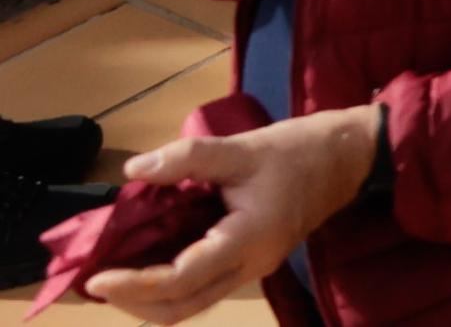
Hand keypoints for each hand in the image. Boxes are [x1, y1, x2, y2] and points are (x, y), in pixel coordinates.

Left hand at [84, 102, 384, 317]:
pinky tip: (149, 265)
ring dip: (150, 300)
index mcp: (248, 240)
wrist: (350, 157)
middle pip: (183, 309)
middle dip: (135, 304)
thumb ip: (189, 157)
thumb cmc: (299, 150)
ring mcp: (253, 268)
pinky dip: (169, 286)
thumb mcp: (244, 146)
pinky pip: (203, 287)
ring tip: (115, 279)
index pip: (181, 279)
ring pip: (192, 304)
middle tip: (98, 284)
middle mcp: (250, 265)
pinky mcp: (252, 261)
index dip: (135, 283)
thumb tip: (135, 169)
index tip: (97, 278)